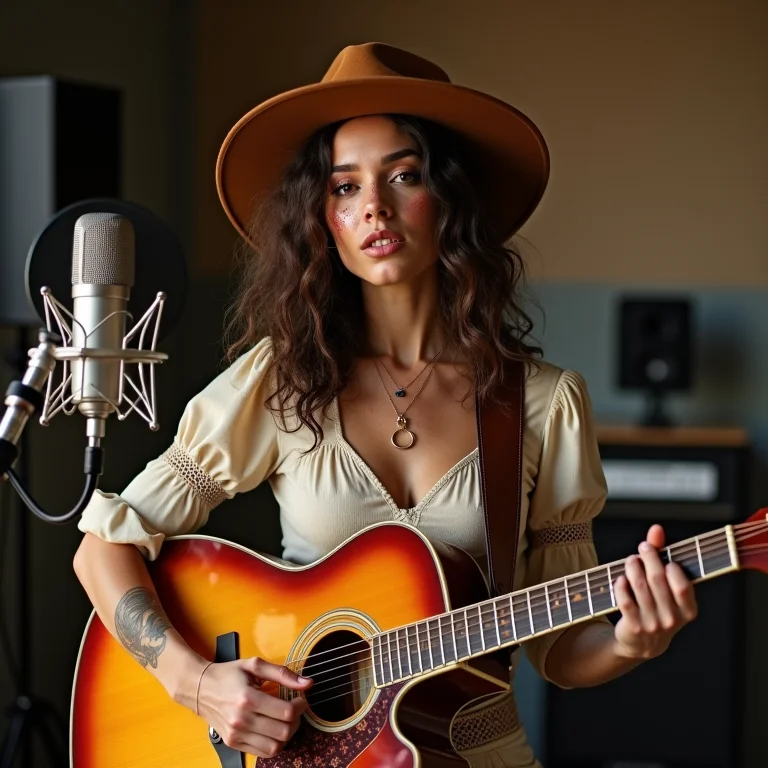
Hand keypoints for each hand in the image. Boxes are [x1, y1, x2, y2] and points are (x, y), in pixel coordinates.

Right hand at [195, 657, 312, 757]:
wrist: (199, 688)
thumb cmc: (228, 675)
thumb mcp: (255, 665)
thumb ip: (283, 673)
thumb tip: (307, 683)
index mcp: (248, 698)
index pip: (286, 712)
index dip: (300, 706)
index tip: (300, 699)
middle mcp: (242, 720)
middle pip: (284, 731)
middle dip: (296, 720)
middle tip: (294, 709)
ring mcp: (236, 735)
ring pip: (275, 746)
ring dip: (287, 734)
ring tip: (284, 720)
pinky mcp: (234, 744)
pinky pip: (263, 753)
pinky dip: (274, 744)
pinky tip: (273, 729)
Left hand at [612, 524, 697, 660]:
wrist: (644, 643)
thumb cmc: (659, 606)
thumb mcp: (667, 586)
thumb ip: (662, 555)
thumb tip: (656, 528)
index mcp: (688, 610)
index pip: (682, 586)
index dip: (672, 569)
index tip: (665, 558)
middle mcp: (672, 620)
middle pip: (657, 580)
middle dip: (649, 558)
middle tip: (643, 548)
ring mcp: (652, 624)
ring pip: (639, 587)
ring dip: (633, 567)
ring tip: (631, 560)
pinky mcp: (633, 626)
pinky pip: (624, 599)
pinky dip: (621, 585)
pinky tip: (622, 578)